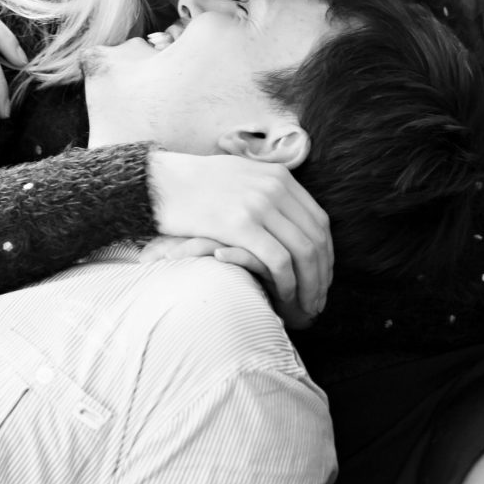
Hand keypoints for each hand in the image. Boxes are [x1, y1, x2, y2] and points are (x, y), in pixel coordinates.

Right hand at [147, 151, 332, 320]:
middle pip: (316, 238)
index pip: (319, 221)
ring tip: (306, 307)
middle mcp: (274, 187)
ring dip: (310, 285)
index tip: (322, 278)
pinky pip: (279, 260)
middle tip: (318, 300)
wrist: (157, 181)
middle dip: (322, 275)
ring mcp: (258, 204)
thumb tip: (285, 218)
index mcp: (278, 176)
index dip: (326, 254)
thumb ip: (265, 191)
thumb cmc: (192, 185)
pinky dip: (288, 283)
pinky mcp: (240, 224)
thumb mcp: (239, 176)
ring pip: (304, 252)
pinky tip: (283, 297)